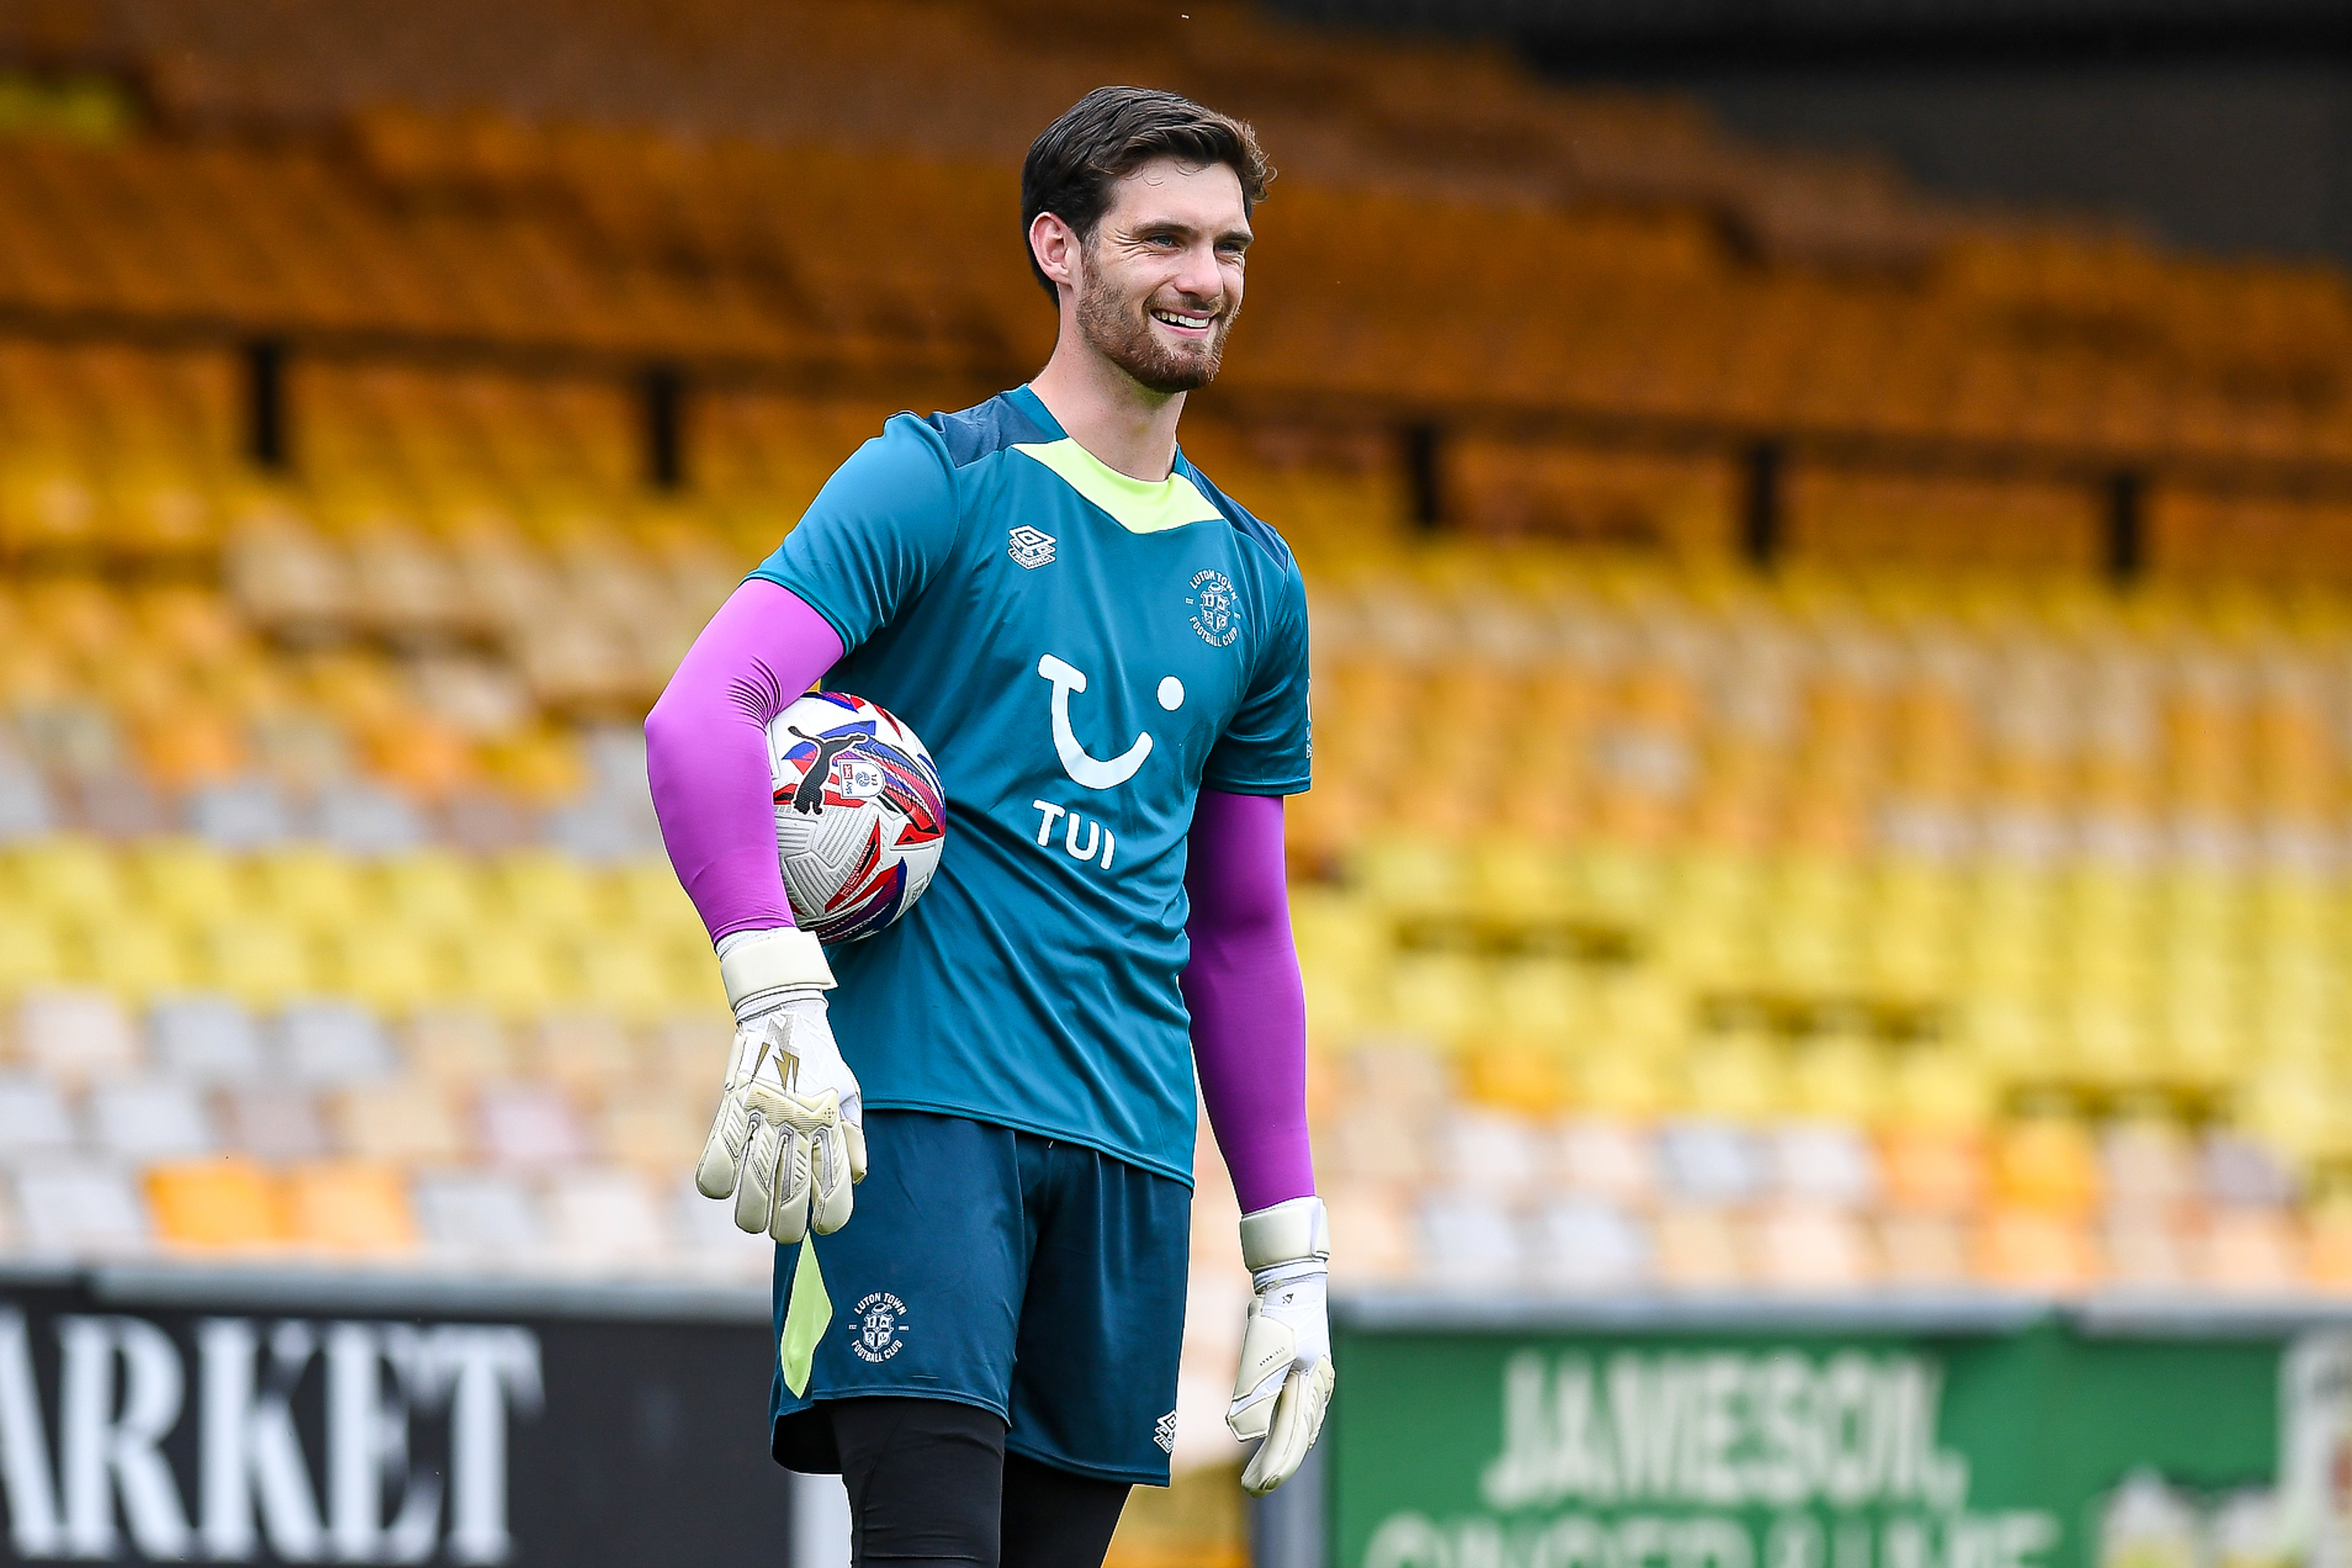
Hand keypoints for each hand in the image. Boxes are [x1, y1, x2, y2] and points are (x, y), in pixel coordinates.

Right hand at [695, 929, 866, 1242]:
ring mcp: (765, 1114)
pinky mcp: (734, 1104)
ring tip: (753, 1219)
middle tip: (784, 1229)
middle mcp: (800, 1123)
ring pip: (752, 1186)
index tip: (824, 1225)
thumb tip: (854, 1178)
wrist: (785, 1014)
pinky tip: (722, 1186)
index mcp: (832, 1123)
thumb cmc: (819, 1062)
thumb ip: (851, 1137)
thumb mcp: (847, 1094)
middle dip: (787, 1227)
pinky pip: (718, 1156)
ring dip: (750, 1213)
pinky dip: (715, 1180)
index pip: (836, 1187)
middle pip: (791, 1196)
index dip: (831, 1216)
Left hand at [1226, 1196, 1333, 1496]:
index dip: (1274, 1466)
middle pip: (1297, 1439)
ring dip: (1284, 1453)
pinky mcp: (1309, 1373)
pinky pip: (1301, 1414)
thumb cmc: (1277, 1318)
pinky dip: (1291, 1433)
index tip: (1256, 1487)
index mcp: (1308, 1388)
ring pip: (1301, 1428)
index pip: (1291, 1439)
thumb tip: (1243, 1432)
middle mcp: (1317, 1390)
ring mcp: (1317, 1381)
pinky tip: (1278, 1440)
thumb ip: (1256, 1394)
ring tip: (1262, 1474)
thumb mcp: (1262, 1355)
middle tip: (1254, 1487)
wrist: (1293, 1283)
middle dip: (1277, 1466)